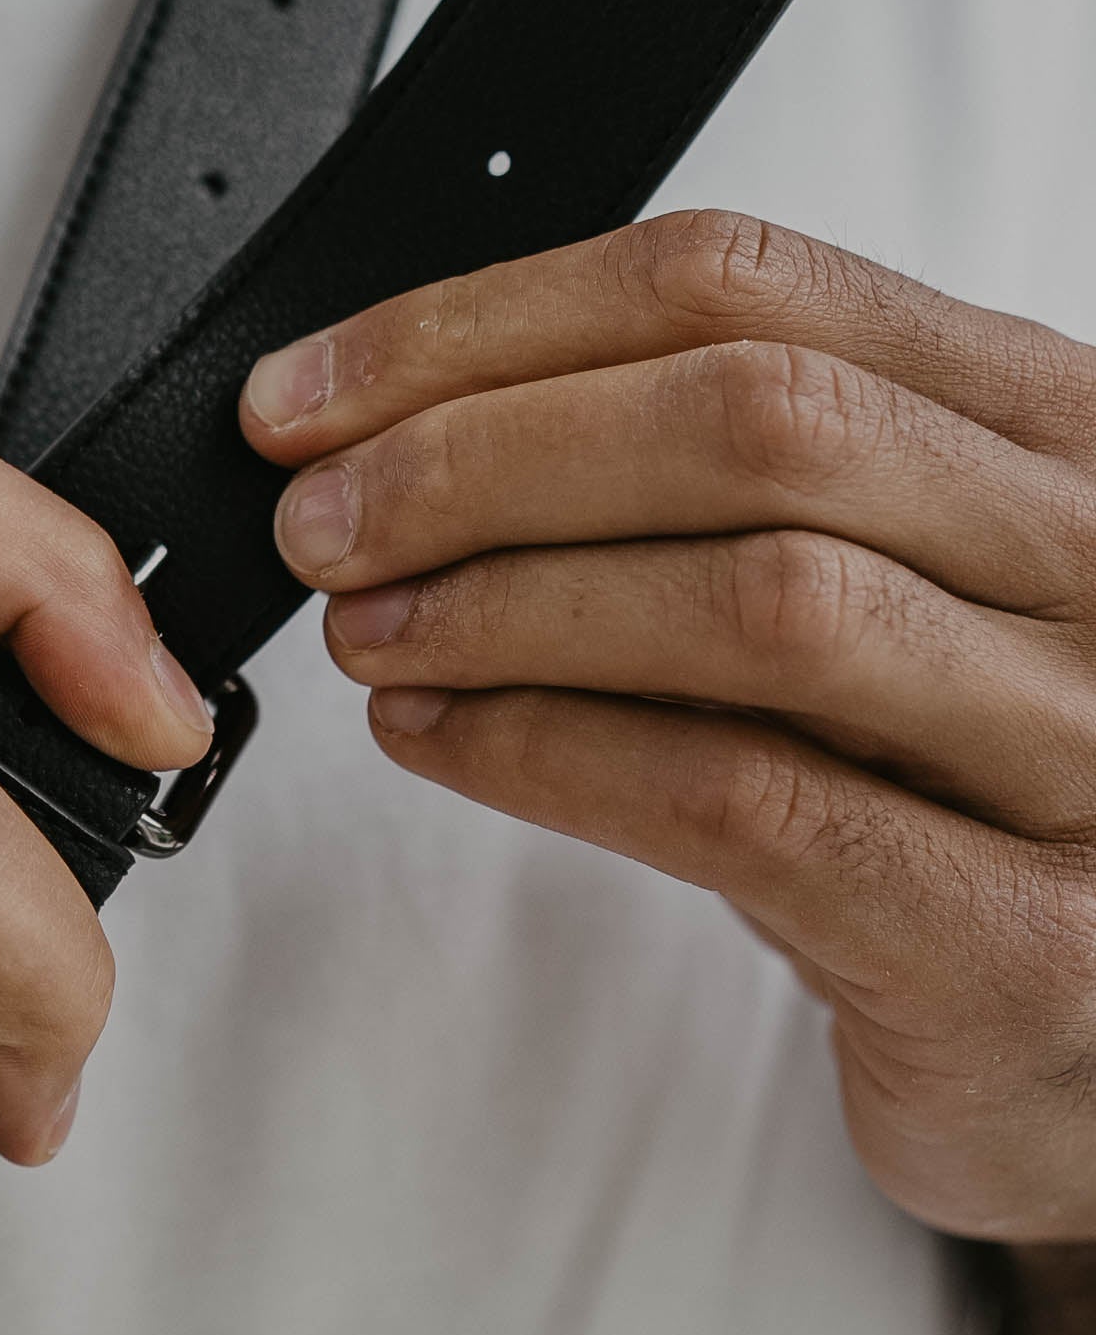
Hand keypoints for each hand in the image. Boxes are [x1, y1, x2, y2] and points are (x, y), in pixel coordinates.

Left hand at [240, 208, 1095, 1243]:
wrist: (1088, 1050)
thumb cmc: (951, 795)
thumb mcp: (860, 592)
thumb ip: (696, 493)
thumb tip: (391, 428)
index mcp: (1046, 420)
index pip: (745, 284)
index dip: (492, 324)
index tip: (316, 393)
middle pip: (751, 418)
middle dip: (482, 455)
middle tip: (321, 519)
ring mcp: (1082, 743)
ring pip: (760, 599)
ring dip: (509, 604)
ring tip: (368, 633)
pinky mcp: (1013, 937)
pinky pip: (744, 802)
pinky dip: (554, 757)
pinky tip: (441, 739)